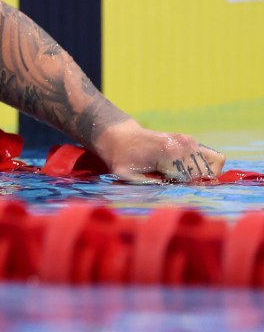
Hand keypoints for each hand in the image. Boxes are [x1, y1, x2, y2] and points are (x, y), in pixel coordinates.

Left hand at [93, 120, 225, 182]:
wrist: (121, 137)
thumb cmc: (122, 159)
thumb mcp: (129, 176)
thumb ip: (148, 186)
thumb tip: (169, 197)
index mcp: (170, 153)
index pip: (194, 180)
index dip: (185, 189)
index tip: (170, 188)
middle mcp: (184, 145)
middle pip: (206, 174)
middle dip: (194, 184)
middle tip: (174, 183)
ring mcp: (189, 141)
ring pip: (214, 166)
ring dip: (202, 176)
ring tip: (181, 178)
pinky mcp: (191, 141)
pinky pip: (213, 158)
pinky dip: (208, 167)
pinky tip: (189, 172)